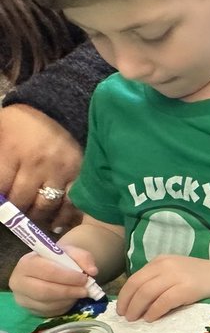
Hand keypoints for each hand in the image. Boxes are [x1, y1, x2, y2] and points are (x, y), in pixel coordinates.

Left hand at [0, 104, 83, 232]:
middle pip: (21, 200)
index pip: (0, 187)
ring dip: (36, 217)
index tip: (1, 207)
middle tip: (14, 215)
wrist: (58, 109)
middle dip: (14, 211)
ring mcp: (60, 171)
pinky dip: (63, 217)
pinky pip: (71, 203)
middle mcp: (36, 165)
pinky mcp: (79, 175)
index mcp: (12, 152)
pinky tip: (56, 223)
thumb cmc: (21, 123)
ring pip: (45, 206)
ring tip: (32, 219)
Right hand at [9, 246, 98, 316]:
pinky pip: (49, 312)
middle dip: (68, 291)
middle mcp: (19, 281)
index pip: (46, 271)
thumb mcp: (72, 253)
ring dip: (68, 299)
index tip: (84, 278)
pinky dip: (64, 306)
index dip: (67, 276)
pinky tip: (71, 299)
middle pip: (44, 291)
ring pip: (47, 304)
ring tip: (80, 293)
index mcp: (27, 263)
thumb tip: (92, 271)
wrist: (52, 269)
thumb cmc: (60, 260)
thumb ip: (83, 257)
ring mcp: (22, 298)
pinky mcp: (29, 310)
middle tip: (86, 290)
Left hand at [116, 255, 209, 321]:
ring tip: (135, 319)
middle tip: (126, 317)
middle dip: (128, 303)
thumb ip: (157, 281)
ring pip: (147, 293)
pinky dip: (154, 312)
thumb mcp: (174, 273)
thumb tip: (135, 301)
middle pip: (138, 286)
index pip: (135, 278)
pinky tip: (151, 318)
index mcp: (161, 261)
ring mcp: (177, 276)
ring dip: (137, 309)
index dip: (124, 295)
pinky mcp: (187, 289)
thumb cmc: (198, 279)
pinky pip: (163, 302)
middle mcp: (166, 265)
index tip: (121, 308)